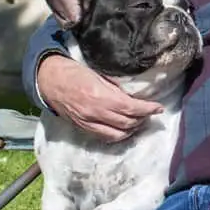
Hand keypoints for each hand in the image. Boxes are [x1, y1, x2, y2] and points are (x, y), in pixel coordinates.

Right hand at [37, 54, 163, 141]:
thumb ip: (115, 87)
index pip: (131, 108)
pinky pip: (105, 137)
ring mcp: (88, 123)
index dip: (147, 109)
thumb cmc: (75, 72)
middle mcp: (95, 113)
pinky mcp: (83, 128)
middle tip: (151, 112)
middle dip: (142, 119)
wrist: (50, 81)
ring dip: (132, 129)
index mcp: (100, 96)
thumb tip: (133, 95)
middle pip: (127, 123)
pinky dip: (118, 135)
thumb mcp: (98, 74)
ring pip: (118, 134)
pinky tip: (125, 128)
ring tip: (140, 121)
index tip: (159, 107)